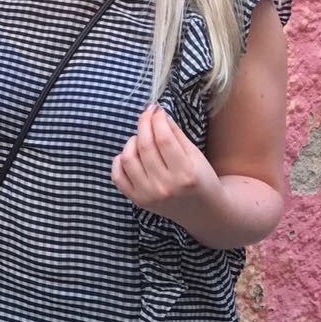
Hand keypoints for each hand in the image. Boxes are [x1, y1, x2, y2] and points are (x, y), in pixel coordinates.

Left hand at [112, 104, 222, 229]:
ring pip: (128, 158)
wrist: (203, 211)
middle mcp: (165, 187)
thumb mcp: (195, 155)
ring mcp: (149, 196)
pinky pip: (117, 177)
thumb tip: (157, 113)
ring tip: (141, 137)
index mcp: (185, 174)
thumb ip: (176, 134)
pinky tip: (130, 154)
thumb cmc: (201, 178)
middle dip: (143, 124)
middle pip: (144, 146)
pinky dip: (119, 161)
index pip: (163, 139)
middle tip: (147, 114)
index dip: (157, 120)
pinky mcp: (138, 201)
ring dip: (131, 141)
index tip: (156, 109)